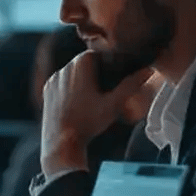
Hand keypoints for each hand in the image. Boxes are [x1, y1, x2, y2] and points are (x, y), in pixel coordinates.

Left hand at [40, 51, 150, 177]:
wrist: (61, 141)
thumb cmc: (89, 122)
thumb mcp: (114, 104)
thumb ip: (131, 85)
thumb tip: (148, 70)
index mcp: (81, 64)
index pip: (99, 54)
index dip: (109, 64)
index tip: (114, 76)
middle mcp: (64, 68)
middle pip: (84, 63)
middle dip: (96, 72)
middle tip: (106, 88)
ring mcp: (53, 79)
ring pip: (72, 73)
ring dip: (82, 80)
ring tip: (92, 97)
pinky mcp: (46, 90)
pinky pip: (61, 83)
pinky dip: (70, 89)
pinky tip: (78, 103)